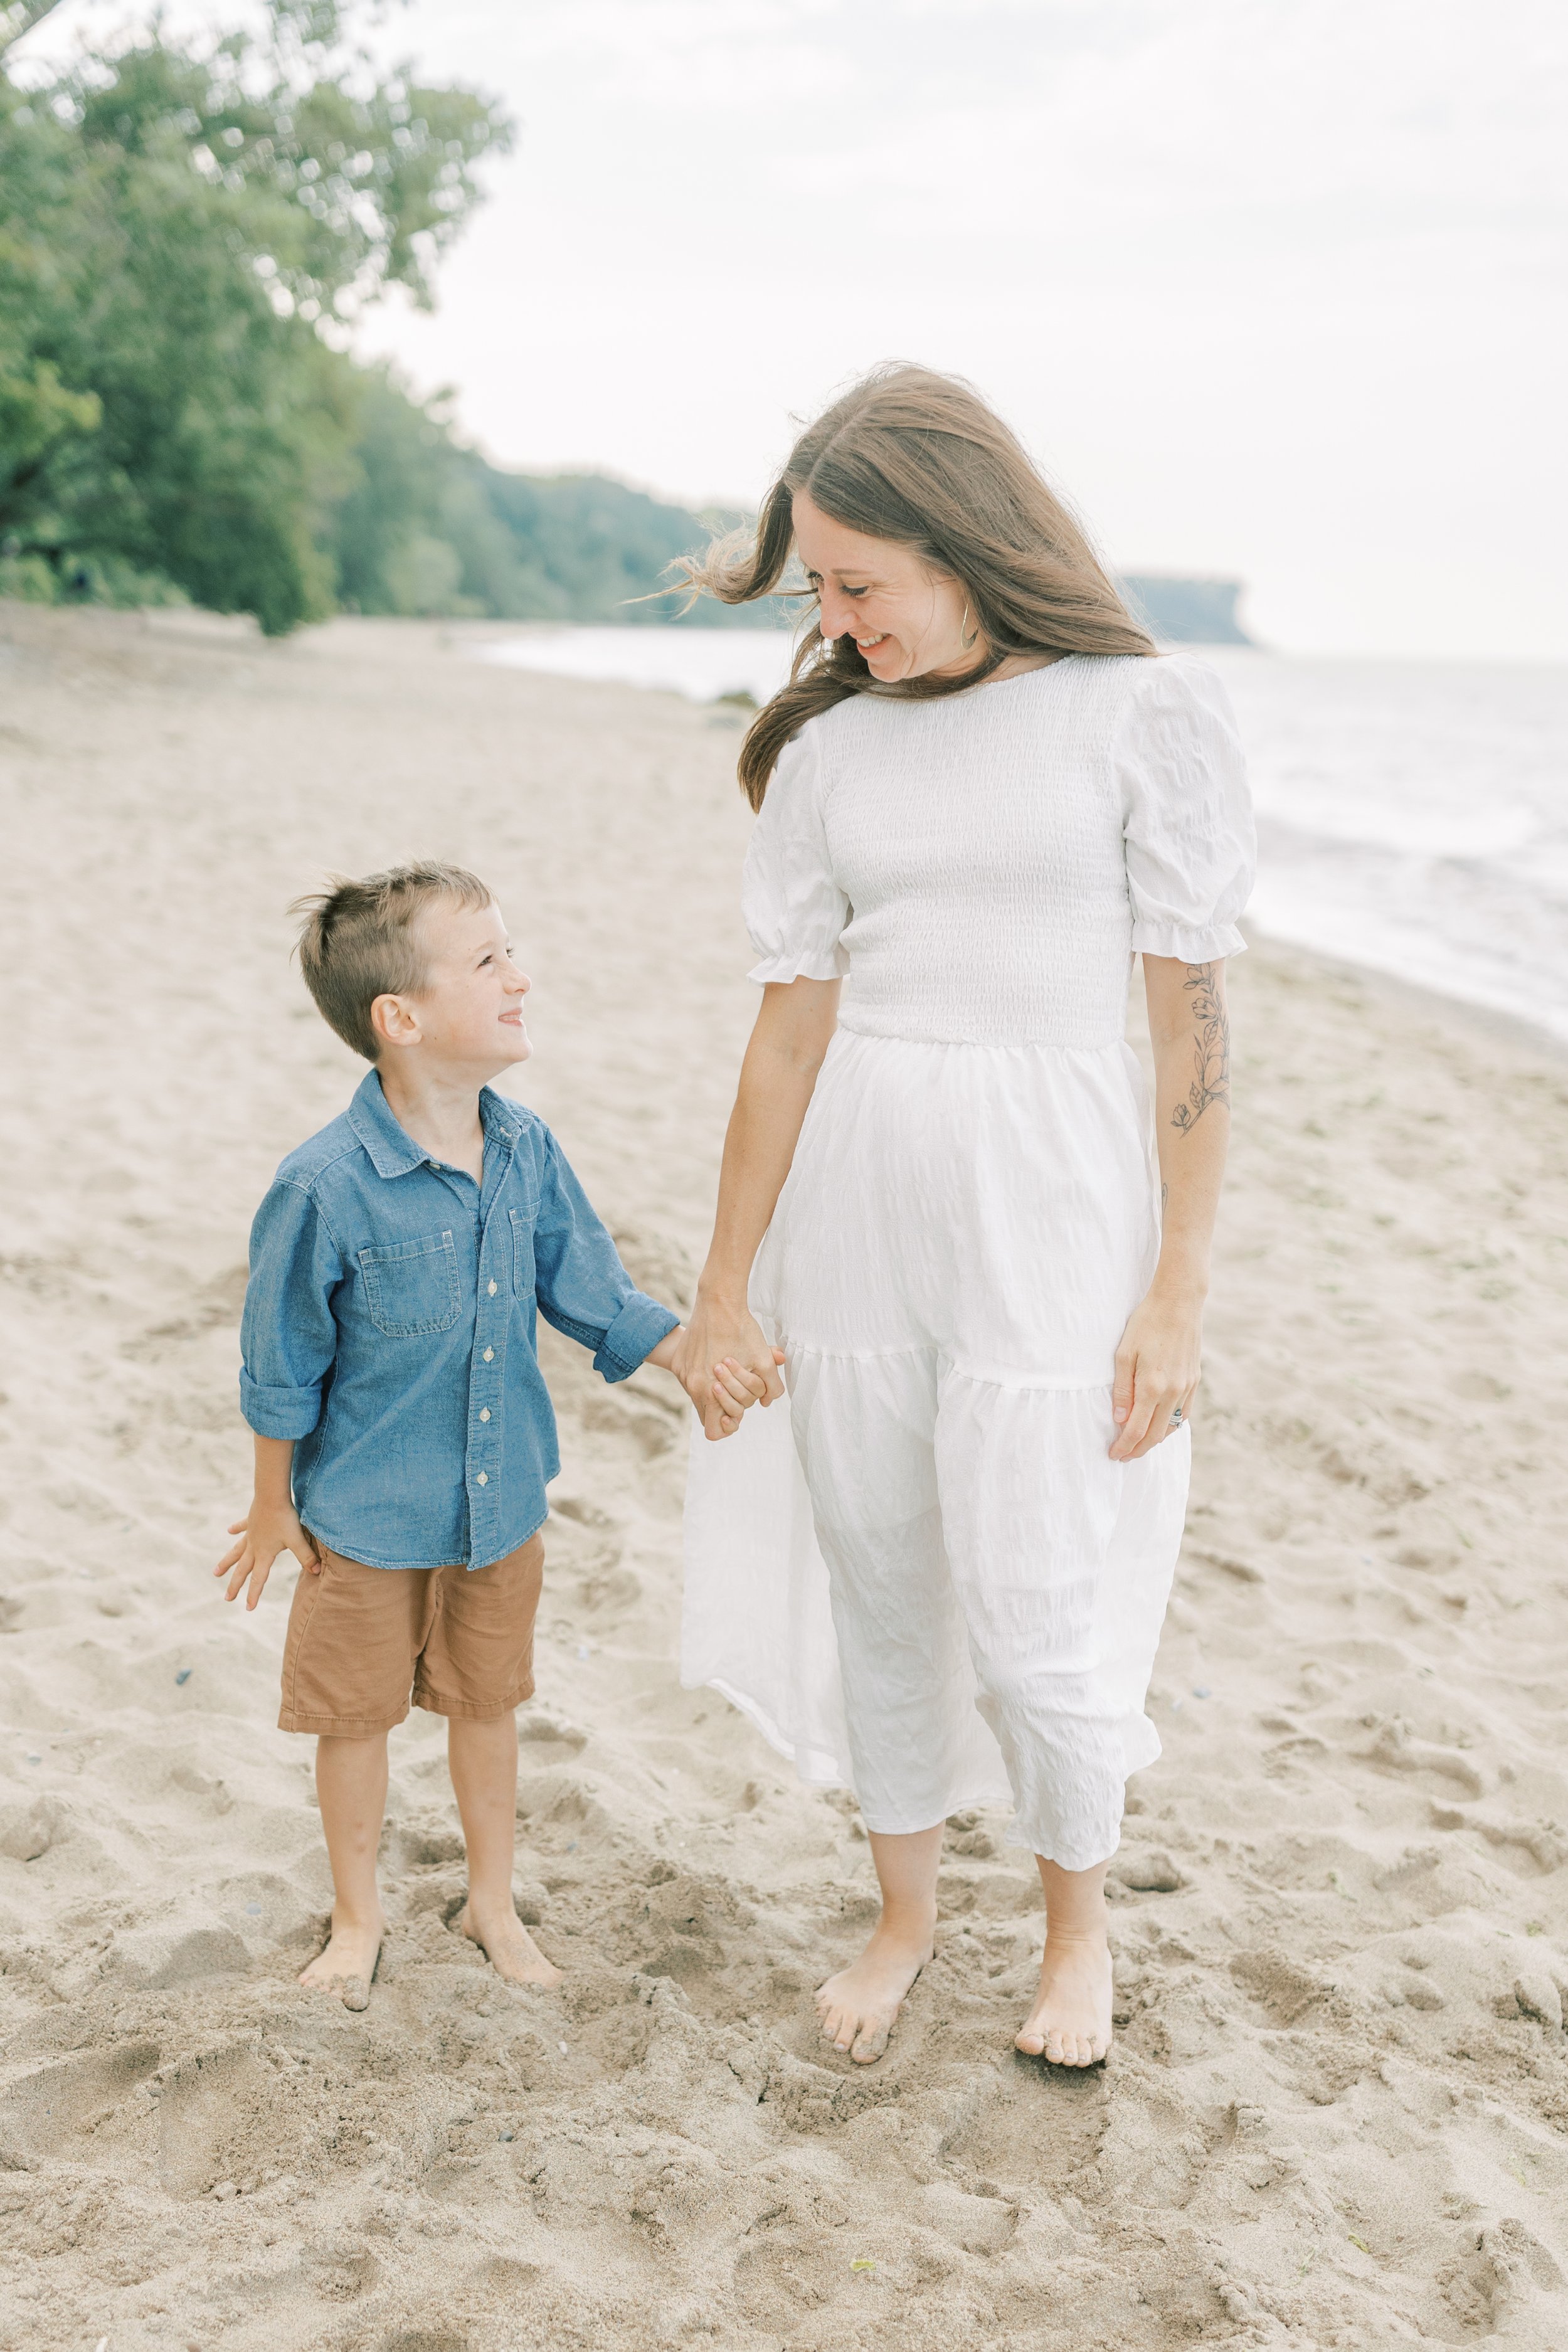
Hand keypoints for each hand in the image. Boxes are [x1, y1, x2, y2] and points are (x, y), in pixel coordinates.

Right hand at [215, 1499, 319, 1609]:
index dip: (254, 1594)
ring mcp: (251, 1533)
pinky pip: (242, 1527)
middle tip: (227, 1598)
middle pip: (242, 1570)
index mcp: (264, 1553)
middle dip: (235, 1585)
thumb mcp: (297, 1539)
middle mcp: (254, 1546)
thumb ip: (306, 1556)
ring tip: (216, 1572)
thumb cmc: (285, 1517)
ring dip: (227, 1562)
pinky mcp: (251, 1520)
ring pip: (236, 1551)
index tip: (249, 1608)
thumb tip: (317, 1572)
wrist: (272, 1494)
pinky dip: (236, 1529)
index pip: (259, 1579)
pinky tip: (229, 1531)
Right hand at [673, 1297, 785, 1441]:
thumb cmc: (741, 1330)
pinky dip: (707, 1375)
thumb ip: (770, 1387)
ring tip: (730, 1367)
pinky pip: (694, 1380)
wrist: (717, 1302)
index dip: (728, 1426)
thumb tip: (766, 1403)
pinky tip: (718, 1356)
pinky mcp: (679, 1362)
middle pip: (710, 1414)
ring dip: (718, 1388)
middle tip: (738, 1383)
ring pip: (702, 1396)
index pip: (713, 1431)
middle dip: (729, 1403)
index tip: (738, 1412)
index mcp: (709, 1391)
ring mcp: (683, 1374)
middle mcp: (692, 1386)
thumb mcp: (764, 1360)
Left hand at [1109, 1286, 1201, 1461]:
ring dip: (1155, 1440)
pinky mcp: (1194, 1380)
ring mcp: (1187, 1387)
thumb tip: (1119, 1420)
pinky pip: (1183, 1414)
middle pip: (1156, 1435)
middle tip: (1124, 1456)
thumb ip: (1121, 1390)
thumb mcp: (1124, 1354)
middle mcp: (1173, 1392)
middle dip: (1138, 1449)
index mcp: (1152, 1386)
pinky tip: (1160, 1426)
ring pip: (1172, 1427)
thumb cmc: (1146, 1324)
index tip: (1113, 1455)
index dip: (1124, 1446)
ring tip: (1138, 1444)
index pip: (1136, 1430)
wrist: (1179, 1302)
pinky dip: (1170, 1426)